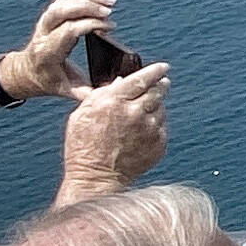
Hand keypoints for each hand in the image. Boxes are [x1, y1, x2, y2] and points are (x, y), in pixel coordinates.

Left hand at [0, 0, 119, 98]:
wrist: (26, 72)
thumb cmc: (47, 82)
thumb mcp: (64, 91)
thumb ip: (85, 93)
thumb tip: (110, 91)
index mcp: (47, 51)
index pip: (68, 31)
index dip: (89, 25)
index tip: (109, 28)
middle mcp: (44, 32)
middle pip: (62, 10)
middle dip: (87, 6)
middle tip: (109, 9)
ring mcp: (46, 21)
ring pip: (63, 0)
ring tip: (111, 0)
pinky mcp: (52, 14)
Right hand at [56, 64, 167, 200]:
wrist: (96, 178)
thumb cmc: (84, 146)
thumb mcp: (83, 114)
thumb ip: (103, 94)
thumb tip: (122, 80)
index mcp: (114, 101)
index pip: (142, 78)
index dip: (155, 71)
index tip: (163, 67)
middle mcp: (135, 112)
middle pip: (157, 90)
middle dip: (160, 84)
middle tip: (162, 83)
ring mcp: (149, 129)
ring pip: (161, 108)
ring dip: (155, 106)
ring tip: (141, 115)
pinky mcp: (158, 144)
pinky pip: (162, 127)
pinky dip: (155, 126)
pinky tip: (141, 132)